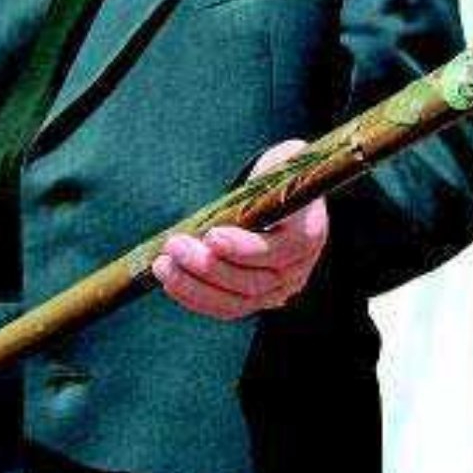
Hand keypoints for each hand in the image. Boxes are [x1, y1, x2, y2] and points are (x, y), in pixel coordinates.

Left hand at [151, 139, 328, 319]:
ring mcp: (278, 290)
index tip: (212, 234)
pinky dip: (195, 297)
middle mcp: (296, 270)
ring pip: (236, 301)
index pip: (275, 251)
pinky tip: (171, 280)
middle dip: (207, 266)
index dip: (242, 248)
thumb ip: (273, 166)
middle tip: (175, 245)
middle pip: (252, 282)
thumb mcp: (282, 164)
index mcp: (308, 234)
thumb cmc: (279, 179)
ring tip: (163, 264)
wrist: (290, 203)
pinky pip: (226, 308)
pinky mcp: (257, 300)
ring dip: (194, 285)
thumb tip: (256, 173)